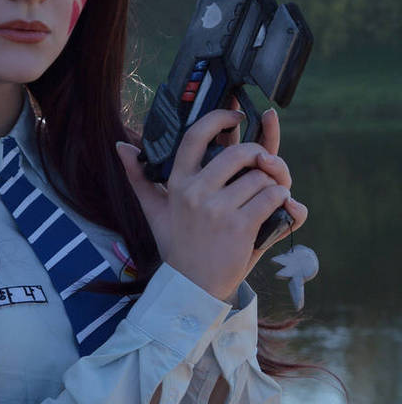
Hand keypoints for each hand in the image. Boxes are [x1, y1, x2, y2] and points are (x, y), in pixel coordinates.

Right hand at [117, 108, 307, 301]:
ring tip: (271, 194)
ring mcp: (217, 209)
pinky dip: (282, 200)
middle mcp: (195, 192)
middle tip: (265, 166)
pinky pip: (272, 197)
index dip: (219, 117)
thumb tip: (120, 148)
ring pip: (262, 175)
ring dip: (275, 183)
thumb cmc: (177, 247)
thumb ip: (139, 179)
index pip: (195, 136)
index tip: (237, 115)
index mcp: (177, 183)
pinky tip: (277, 207)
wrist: (191, 288)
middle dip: (262, 155)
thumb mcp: (154, 212)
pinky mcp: (239, 226)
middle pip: (241, 152)